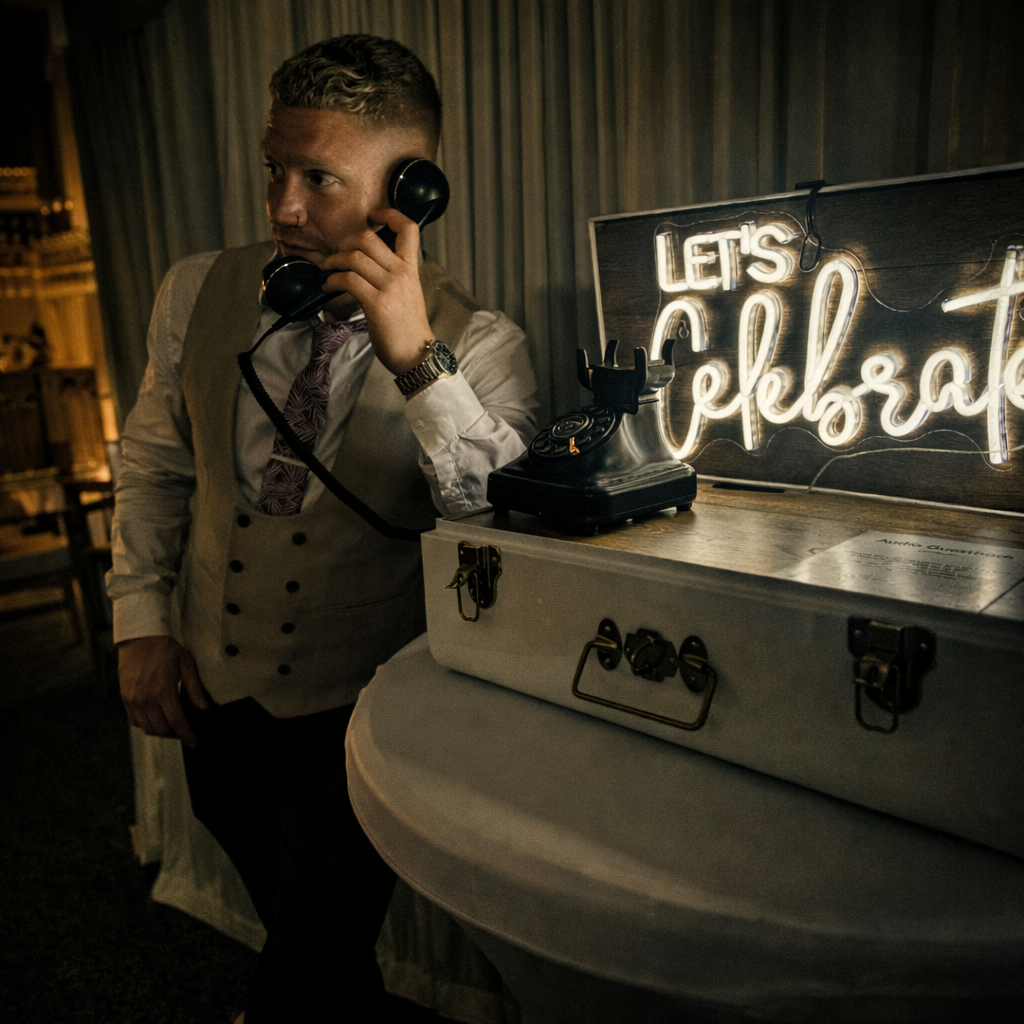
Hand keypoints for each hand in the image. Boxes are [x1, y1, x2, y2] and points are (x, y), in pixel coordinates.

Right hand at [118, 635, 210, 746]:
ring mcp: (133, 699)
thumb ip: (194, 687)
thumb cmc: (164, 648)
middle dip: (174, 732)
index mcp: (163, 690)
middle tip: (183, 728)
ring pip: (146, 727)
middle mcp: (146, 698)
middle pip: (161, 728)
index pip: (176, 721)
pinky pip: (134, 720)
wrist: (139, 637)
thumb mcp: (186, 663)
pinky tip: (154, 717)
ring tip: (170, 724)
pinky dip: (145, 724)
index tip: (193, 741)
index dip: (186, 734)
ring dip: (159, 730)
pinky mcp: (124, 697)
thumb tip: (204, 707)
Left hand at [321, 209, 433, 375]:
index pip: (408, 228)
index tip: (372, 215)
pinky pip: (348, 279)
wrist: (416, 353)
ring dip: (333, 260)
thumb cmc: (408, 326)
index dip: (389, 214)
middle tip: (337, 252)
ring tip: (328, 269)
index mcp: (411, 268)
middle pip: (368, 238)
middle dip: (345, 241)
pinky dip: (332, 280)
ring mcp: (390, 287)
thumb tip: (365, 262)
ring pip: (354, 257)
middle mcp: (402, 273)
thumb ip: (392, 273)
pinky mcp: (377, 303)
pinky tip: (329, 286)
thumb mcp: (407, 292)